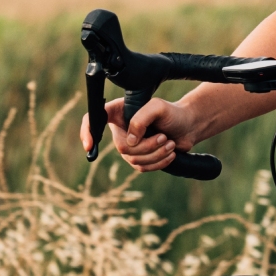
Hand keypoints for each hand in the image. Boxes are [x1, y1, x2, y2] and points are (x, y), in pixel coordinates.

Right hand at [80, 95, 197, 171]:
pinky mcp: (140, 158)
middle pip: (122, 147)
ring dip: (156, 154)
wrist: (188, 126)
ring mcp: (129, 145)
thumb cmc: (172, 112)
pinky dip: (158, 163)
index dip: (87, 132)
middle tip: (163, 137)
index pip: (93, 120)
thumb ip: (141, 119)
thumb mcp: (157, 107)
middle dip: (146, 146)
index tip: (89, 145)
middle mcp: (120, 130)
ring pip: (133, 160)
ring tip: (170, 143)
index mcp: (118, 112)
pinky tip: (170, 153)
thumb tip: (130, 141)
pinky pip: (142, 168)